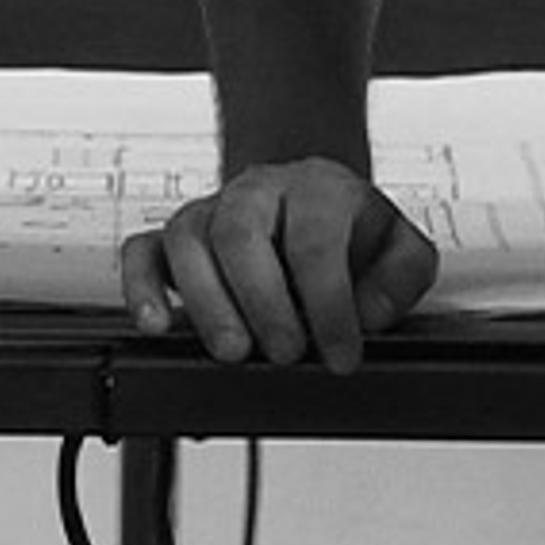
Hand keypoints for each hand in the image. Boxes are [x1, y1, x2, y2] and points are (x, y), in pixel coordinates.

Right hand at [117, 158, 437, 371]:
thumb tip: (370, 311)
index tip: (340, 355)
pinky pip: (141, 250)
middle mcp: (258, 192)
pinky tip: (157, 324)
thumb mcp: (400, 247)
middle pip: (241, 233)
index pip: (314, 241)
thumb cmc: (350, 234)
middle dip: (263, 302)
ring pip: (187, 239)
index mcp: (317, 189)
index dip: (328, 305)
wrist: (311, 204)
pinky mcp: (175, 240)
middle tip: (286, 353)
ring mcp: (212, 212)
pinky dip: (141, 287)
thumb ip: (404, 275)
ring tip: (233, 350)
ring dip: (207, 303)